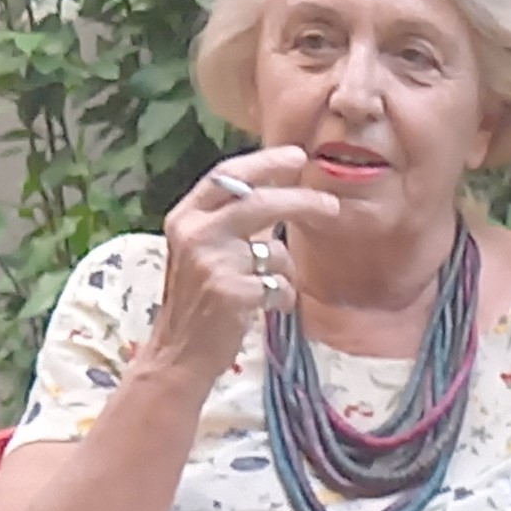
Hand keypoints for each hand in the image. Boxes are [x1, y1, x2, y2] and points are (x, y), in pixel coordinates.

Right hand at [141, 150, 341, 383]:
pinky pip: (280, 287)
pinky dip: (282, 299)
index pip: (228, 176)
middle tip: (331, 206)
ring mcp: (213, 263)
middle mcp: (195, 234)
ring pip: (276, 253)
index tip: (297, 157)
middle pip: (259, 203)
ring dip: (286, 273)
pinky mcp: (231, 293)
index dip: (265, 163)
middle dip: (301, 202)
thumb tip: (280, 196)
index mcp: (185, 217)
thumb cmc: (199, 303)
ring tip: (268, 291)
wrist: (179, 353)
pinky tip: (265, 309)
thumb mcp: (200, 252)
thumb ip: (230, 223)